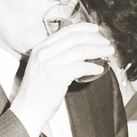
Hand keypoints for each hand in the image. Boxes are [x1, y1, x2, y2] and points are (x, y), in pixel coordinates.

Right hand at [10, 21, 112, 136]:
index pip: (66, 31)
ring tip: (108, 53)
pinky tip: (99, 69)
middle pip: (76, 38)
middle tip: (106, 43)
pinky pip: (81, 67)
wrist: (27, 109)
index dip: (84, 28)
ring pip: (81, 51)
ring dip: (98, 51)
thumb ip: (55, 55)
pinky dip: (93, 67)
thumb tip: (79, 49)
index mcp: (40, 48)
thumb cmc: (37, 91)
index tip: (96, 30)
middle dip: (95, 39)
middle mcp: (44, 52)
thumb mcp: (42, 66)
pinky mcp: (58, 76)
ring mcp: (50, 64)